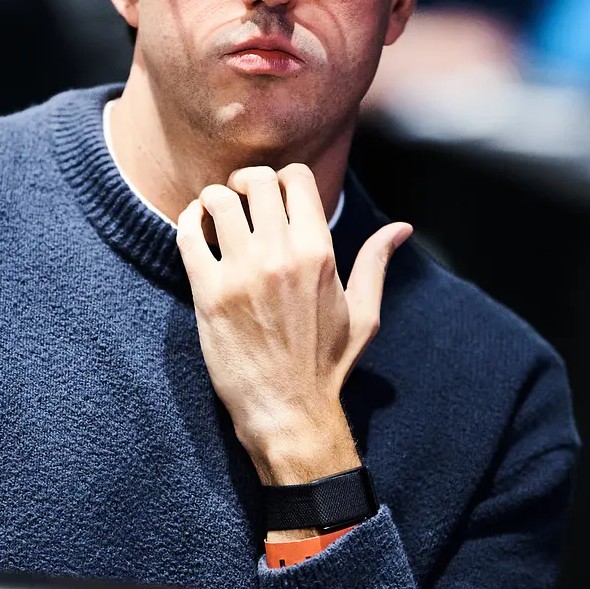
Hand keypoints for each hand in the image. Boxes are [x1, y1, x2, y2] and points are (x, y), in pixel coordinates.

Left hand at [175, 164, 410, 486]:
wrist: (287, 411)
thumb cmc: (325, 365)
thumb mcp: (363, 313)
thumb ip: (375, 262)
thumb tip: (401, 227)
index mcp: (320, 253)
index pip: (297, 179)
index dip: (283, 177)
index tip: (273, 193)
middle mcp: (281, 256)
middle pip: (256, 181)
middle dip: (246, 181)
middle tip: (241, 197)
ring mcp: (242, 273)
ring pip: (218, 201)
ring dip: (214, 199)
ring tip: (215, 213)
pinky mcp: (209, 294)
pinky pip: (188, 235)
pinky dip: (189, 222)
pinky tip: (195, 229)